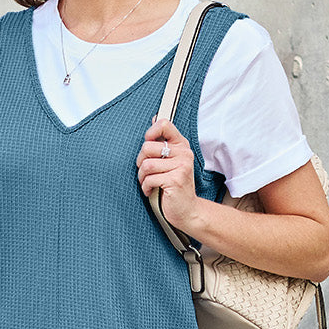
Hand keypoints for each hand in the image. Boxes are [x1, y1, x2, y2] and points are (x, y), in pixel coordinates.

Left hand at [136, 117, 198, 233]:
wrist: (188, 210)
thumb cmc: (175, 186)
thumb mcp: (171, 161)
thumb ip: (163, 142)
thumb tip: (155, 118)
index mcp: (182, 145)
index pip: (164, 124)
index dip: (150, 133)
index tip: (148, 147)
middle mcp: (184, 153)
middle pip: (147, 146)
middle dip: (140, 162)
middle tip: (145, 172)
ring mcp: (181, 166)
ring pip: (146, 165)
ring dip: (142, 177)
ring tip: (148, 183)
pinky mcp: (175, 180)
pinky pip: (149, 179)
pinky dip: (145, 187)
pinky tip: (151, 191)